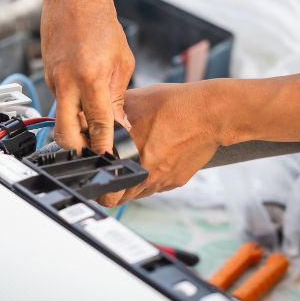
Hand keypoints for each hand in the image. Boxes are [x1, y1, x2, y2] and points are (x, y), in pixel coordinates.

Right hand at [41, 0, 133, 153]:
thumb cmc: (100, 24)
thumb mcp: (122, 62)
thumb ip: (118, 97)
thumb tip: (120, 125)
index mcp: (90, 78)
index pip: (97, 124)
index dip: (103, 145)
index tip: (109, 158)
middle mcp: (67, 83)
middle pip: (65, 133)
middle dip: (77, 149)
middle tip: (92, 153)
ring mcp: (53, 81)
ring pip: (61, 119)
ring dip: (75, 127)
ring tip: (92, 126)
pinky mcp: (47, 78)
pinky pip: (59, 103)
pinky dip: (71, 108)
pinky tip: (83, 101)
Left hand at [100, 68, 299, 205]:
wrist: (212, 113)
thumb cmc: (175, 106)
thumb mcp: (133, 104)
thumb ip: (108, 116)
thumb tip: (87, 119)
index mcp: (134, 163)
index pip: (109, 193)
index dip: (99, 188)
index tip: (95, 180)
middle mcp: (149, 178)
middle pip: (122, 197)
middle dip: (113, 186)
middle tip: (109, 171)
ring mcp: (165, 181)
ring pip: (140, 191)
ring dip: (132, 181)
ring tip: (131, 161)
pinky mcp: (178, 180)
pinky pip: (157, 184)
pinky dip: (150, 175)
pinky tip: (152, 156)